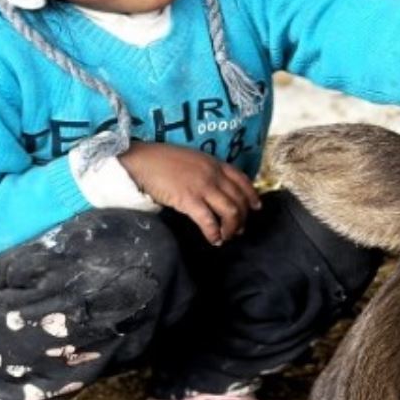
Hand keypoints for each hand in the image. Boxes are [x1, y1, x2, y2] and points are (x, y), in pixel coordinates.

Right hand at [119, 141, 261, 244]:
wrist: (141, 161)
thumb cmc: (162, 160)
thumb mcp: (192, 159)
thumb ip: (206, 171)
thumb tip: (213, 187)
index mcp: (214, 163)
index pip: (242, 180)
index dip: (252, 195)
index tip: (257, 207)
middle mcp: (213, 175)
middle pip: (239, 199)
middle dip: (242, 218)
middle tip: (238, 230)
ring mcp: (203, 187)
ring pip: (230, 212)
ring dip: (231, 228)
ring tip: (226, 237)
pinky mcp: (189, 200)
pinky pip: (209, 221)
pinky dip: (214, 233)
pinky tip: (213, 240)